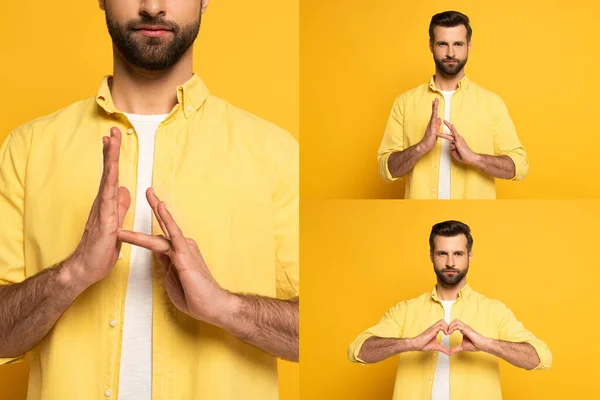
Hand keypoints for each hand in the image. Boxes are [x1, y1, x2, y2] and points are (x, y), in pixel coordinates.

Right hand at [67, 127, 130, 289]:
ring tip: (112, 140)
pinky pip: (107, 198)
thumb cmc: (99, 250)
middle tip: (114, 130)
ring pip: (107, 179)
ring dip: (110, 159)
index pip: (112, 176)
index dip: (113, 157)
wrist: (85, 269)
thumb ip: (118, 207)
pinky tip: (112, 169)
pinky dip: (110, 181)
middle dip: (111, 150)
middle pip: (108, 172)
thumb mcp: (115, 225)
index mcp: (107, 204)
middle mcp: (102, 203)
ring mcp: (101, 210)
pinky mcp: (104, 221)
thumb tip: (124, 190)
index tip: (114, 139)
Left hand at [117, 188, 230, 325]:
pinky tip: (161, 207)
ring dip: (155, 211)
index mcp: (178, 255)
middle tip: (148, 190)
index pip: (159, 239)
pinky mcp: (185, 254)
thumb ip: (166, 266)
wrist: (213, 307)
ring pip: (164, 229)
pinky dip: (167, 219)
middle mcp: (182, 248)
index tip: (135, 222)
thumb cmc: (195, 298)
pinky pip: (173, 233)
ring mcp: (184, 249)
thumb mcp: (172, 282)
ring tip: (147, 193)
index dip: (146, 231)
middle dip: (155, 207)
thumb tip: (159, 254)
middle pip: (163, 226)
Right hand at [408, 320, 449, 354]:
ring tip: (447, 334)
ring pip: (442, 321)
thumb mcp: (435, 347)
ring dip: (447, 327)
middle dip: (448, 326)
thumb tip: (448, 353)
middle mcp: (433, 328)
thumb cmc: (423, 345)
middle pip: (442, 320)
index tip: (449, 334)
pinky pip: (440, 326)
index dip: (447, 328)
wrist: (415, 344)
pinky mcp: (431, 330)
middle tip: (449, 333)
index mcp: (434, 331)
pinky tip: (445, 334)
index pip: (442, 324)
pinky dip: (445, 329)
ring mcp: (432, 328)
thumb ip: (442, 349)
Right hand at [417, 99, 441, 153]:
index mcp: (432, 124)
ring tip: (435, 103)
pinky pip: (433, 123)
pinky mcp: (431, 130)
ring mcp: (430, 126)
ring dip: (434, 109)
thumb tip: (439, 119)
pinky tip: (436, 114)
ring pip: (433, 116)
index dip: (435, 108)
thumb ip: (437, 125)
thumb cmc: (429, 140)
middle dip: (435, 106)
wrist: (424, 146)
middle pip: (433, 113)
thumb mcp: (435, 131)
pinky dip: (434, 118)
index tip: (436, 101)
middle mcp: (431, 124)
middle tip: (436, 99)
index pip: (434, 114)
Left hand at [438, 121, 478, 164]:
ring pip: (449, 137)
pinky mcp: (458, 140)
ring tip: (438, 135)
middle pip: (450, 132)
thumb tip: (451, 145)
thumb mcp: (454, 152)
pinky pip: (455, 134)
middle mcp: (458, 138)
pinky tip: (452, 125)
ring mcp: (458, 139)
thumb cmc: (463, 155)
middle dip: (447, 126)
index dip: (448, 129)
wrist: (469, 157)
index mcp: (457, 140)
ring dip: (443, 136)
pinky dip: (453, 129)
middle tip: (444, 120)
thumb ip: (452, 147)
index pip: (451, 134)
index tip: (445, 124)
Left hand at [448, 320, 490, 354]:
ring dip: (449, 326)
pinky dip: (452, 328)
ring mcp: (465, 327)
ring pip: (455, 321)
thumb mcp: (462, 347)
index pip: (454, 324)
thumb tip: (450, 352)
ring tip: (447, 333)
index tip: (446, 333)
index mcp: (463, 330)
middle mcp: (464, 327)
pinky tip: (450, 333)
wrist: (482, 345)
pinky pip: (457, 325)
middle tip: (446, 332)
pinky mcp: (466, 329)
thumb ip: (455, 348)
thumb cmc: (475, 345)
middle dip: (448, 325)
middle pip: (454, 321)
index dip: (449, 327)